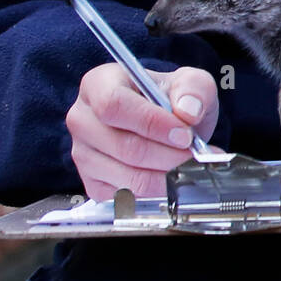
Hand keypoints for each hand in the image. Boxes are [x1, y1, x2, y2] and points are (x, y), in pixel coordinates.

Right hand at [66, 63, 220, 199]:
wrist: (166, 124)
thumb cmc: (170, 100)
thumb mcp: (190, 83)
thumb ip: (194, 88)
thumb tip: (188, 111)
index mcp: (98, 84)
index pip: (113, 105)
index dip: (151, 123)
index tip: (184, 134)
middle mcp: (83, 119)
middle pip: (125, 147)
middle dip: (170, 156)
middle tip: (197, 155)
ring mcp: (83, 155)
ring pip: (129, 177)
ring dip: (168, 177)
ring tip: (191, 166)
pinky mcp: (93, 184)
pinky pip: (128, 197)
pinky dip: (158, 192)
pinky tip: (173, 178)